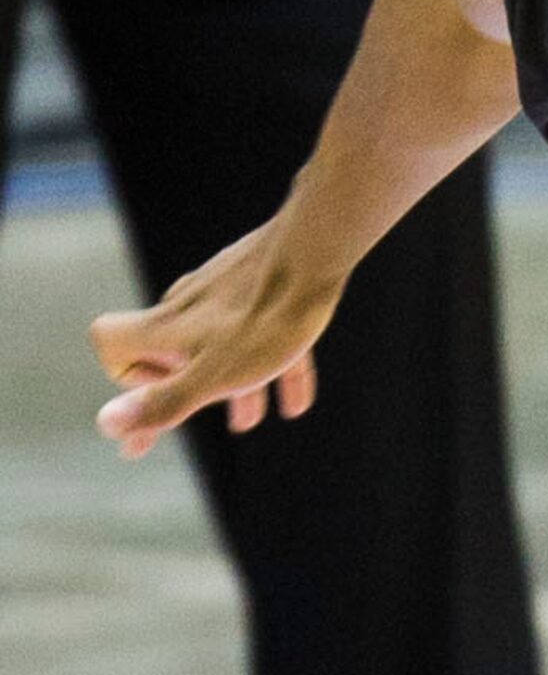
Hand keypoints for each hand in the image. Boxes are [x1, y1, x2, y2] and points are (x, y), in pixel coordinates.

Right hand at [90, 220, 338, 459]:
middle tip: (194, 423)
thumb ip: (163, 402)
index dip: (126, 375)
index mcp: (164, 325)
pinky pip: (261, 330)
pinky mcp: (260, 280)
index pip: (109, 342)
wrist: (315, 251)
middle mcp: (186, 303)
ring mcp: (223, 289)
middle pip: (170, 352)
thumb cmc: (263, 319)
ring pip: (220, 344)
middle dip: (187, 391)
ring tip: (250, 420)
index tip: (162, 390)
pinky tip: (296, 402)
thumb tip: (105, 423)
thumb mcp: (212, 374)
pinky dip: (271, 366)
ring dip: (232, 385)